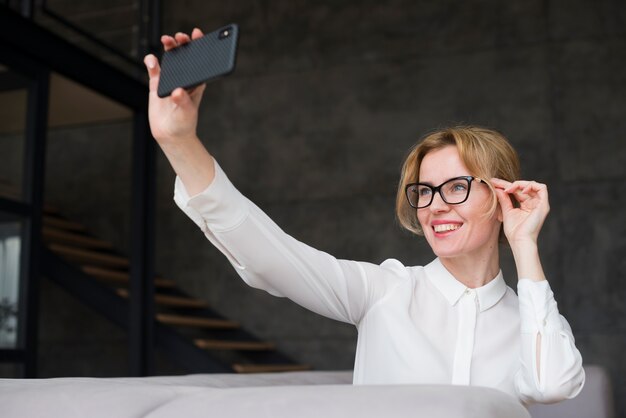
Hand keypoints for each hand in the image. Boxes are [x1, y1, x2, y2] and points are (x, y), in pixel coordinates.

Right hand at [144, 28, 205, 144]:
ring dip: (168, 47)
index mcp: (196, 82)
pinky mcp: (157, 84)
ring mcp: (170, 79)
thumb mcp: (187, 113)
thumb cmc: (185, 123)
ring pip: (169, 58)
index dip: (199, 45)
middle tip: (179, 37)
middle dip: (182, 43)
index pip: (199, 60)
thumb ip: (182, 102)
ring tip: (167, 40)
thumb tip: (177, 91)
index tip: (197, 34)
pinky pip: (154, 69)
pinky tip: (151, 60)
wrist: (171, 134)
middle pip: (184, 55)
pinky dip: (152, 62)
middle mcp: (184, 78)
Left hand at [491, 178, 549, 246]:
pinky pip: (542, 188)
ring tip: (509, 189)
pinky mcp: (543, 205)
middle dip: (510, 183)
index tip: (493, 183)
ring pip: (533, 185)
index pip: (517, 190)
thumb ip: (504, 199)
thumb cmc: (514, 231)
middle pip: (524, 187)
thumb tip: (497, 188)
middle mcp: (534, 203)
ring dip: (520, 183)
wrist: (520, 240)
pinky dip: (531, 186)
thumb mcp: (507, 211)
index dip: (506, 185)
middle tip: (496, 183)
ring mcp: (540, 204)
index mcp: (526, 205)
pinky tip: (521, 190)